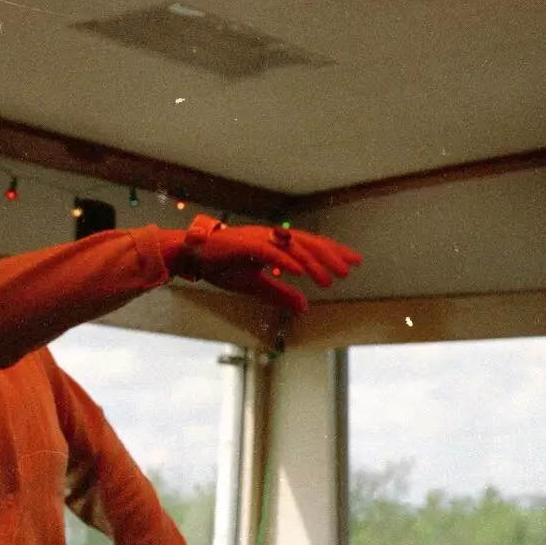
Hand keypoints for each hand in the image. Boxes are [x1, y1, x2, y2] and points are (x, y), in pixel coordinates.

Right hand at [176, 220, 361, 313]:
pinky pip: (270, 253)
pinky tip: (301, 272)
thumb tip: (305, 307)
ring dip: (313, 262)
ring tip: (330, 279)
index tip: (353, 262)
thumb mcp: (256, 286)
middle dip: (331, 255)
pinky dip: (286, 261)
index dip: (332, 253)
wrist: (192, 256)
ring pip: (293, 248)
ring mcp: (258, 239)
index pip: (309, 246)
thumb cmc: (222, 267)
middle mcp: (270, 237)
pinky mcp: (244, 245)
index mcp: (275, 244)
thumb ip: (281, 294)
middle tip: (351, 268)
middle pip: (307, 243)